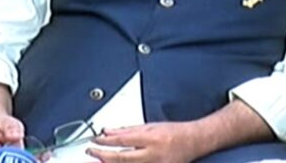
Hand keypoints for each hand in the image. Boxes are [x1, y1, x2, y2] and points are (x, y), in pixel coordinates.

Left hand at [87, 122, 202, 162]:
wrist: (194, 142)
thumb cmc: (174, 132)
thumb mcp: (150, 126)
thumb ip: (128, 130)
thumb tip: (108, 132)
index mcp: (151, 138)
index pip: (122, 140)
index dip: (105, 142)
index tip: (95, 141)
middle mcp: (153, 154)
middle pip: (122, 159)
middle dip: (103, 156)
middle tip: (91, 152)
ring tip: (99, 161)